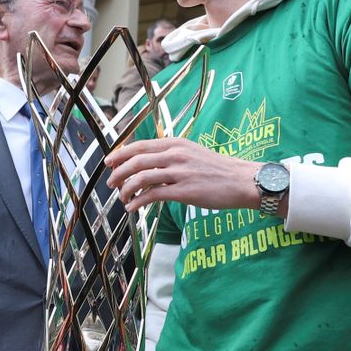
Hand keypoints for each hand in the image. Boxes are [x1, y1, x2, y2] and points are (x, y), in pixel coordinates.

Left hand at [104, 137, 259, 211]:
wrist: (241, 180)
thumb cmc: (218, 169)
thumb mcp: (192, 152)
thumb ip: (172, 154)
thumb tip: (149, 163)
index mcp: (176, 143)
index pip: (140, 146)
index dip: (120, 154)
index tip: (109, 162)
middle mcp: (175, 154)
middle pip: (136, 161)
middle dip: (118, 172)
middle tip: (111, 182)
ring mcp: (180, 172)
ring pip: (141, 178)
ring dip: (126, 189)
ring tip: (122, 197)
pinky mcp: (184, 191)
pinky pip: (153, 195)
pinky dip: (138, 202)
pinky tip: (132, 208)